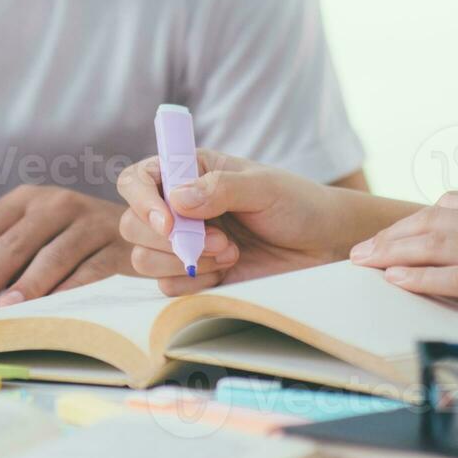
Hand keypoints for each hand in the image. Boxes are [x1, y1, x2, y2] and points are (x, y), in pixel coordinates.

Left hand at [0, 186, 128, 313]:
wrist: (140, 228)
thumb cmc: (66, 240)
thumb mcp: (21, 239)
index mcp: (24, 200)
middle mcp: (54, 204)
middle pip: (10, 244)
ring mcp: (87, 223)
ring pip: (50, 256)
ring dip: (27, 284)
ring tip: (4, 309)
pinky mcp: (116, 246)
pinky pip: (89, 271)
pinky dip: (70, 290)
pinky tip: (54, 308)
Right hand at [117, 150, 365, 295]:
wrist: (323, 246)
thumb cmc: (297, 204)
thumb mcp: (263, 187)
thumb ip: (219, 188)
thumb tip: (176, 198)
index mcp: (188, 172)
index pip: (136, 180)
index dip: (141, 200)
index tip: (168, 222)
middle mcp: (177, 206)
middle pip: (133, 224)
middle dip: (171, 239)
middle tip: (220, 240)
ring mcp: (184, 242)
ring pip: (144, 258)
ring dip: (186, 262)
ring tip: (229, 252)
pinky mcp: (194, 275)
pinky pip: (167, 286)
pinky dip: (194, 282)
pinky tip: (227, 269)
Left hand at [350, 192, 457, 344]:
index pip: (451, 205)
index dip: (411, 220)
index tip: (387, 236)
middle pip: (433, 222)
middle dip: (390, 237)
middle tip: (358, 253)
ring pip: (437, 244)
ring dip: (392, 253)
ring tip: (363, 263)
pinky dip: (421, 277)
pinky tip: (396, 281)